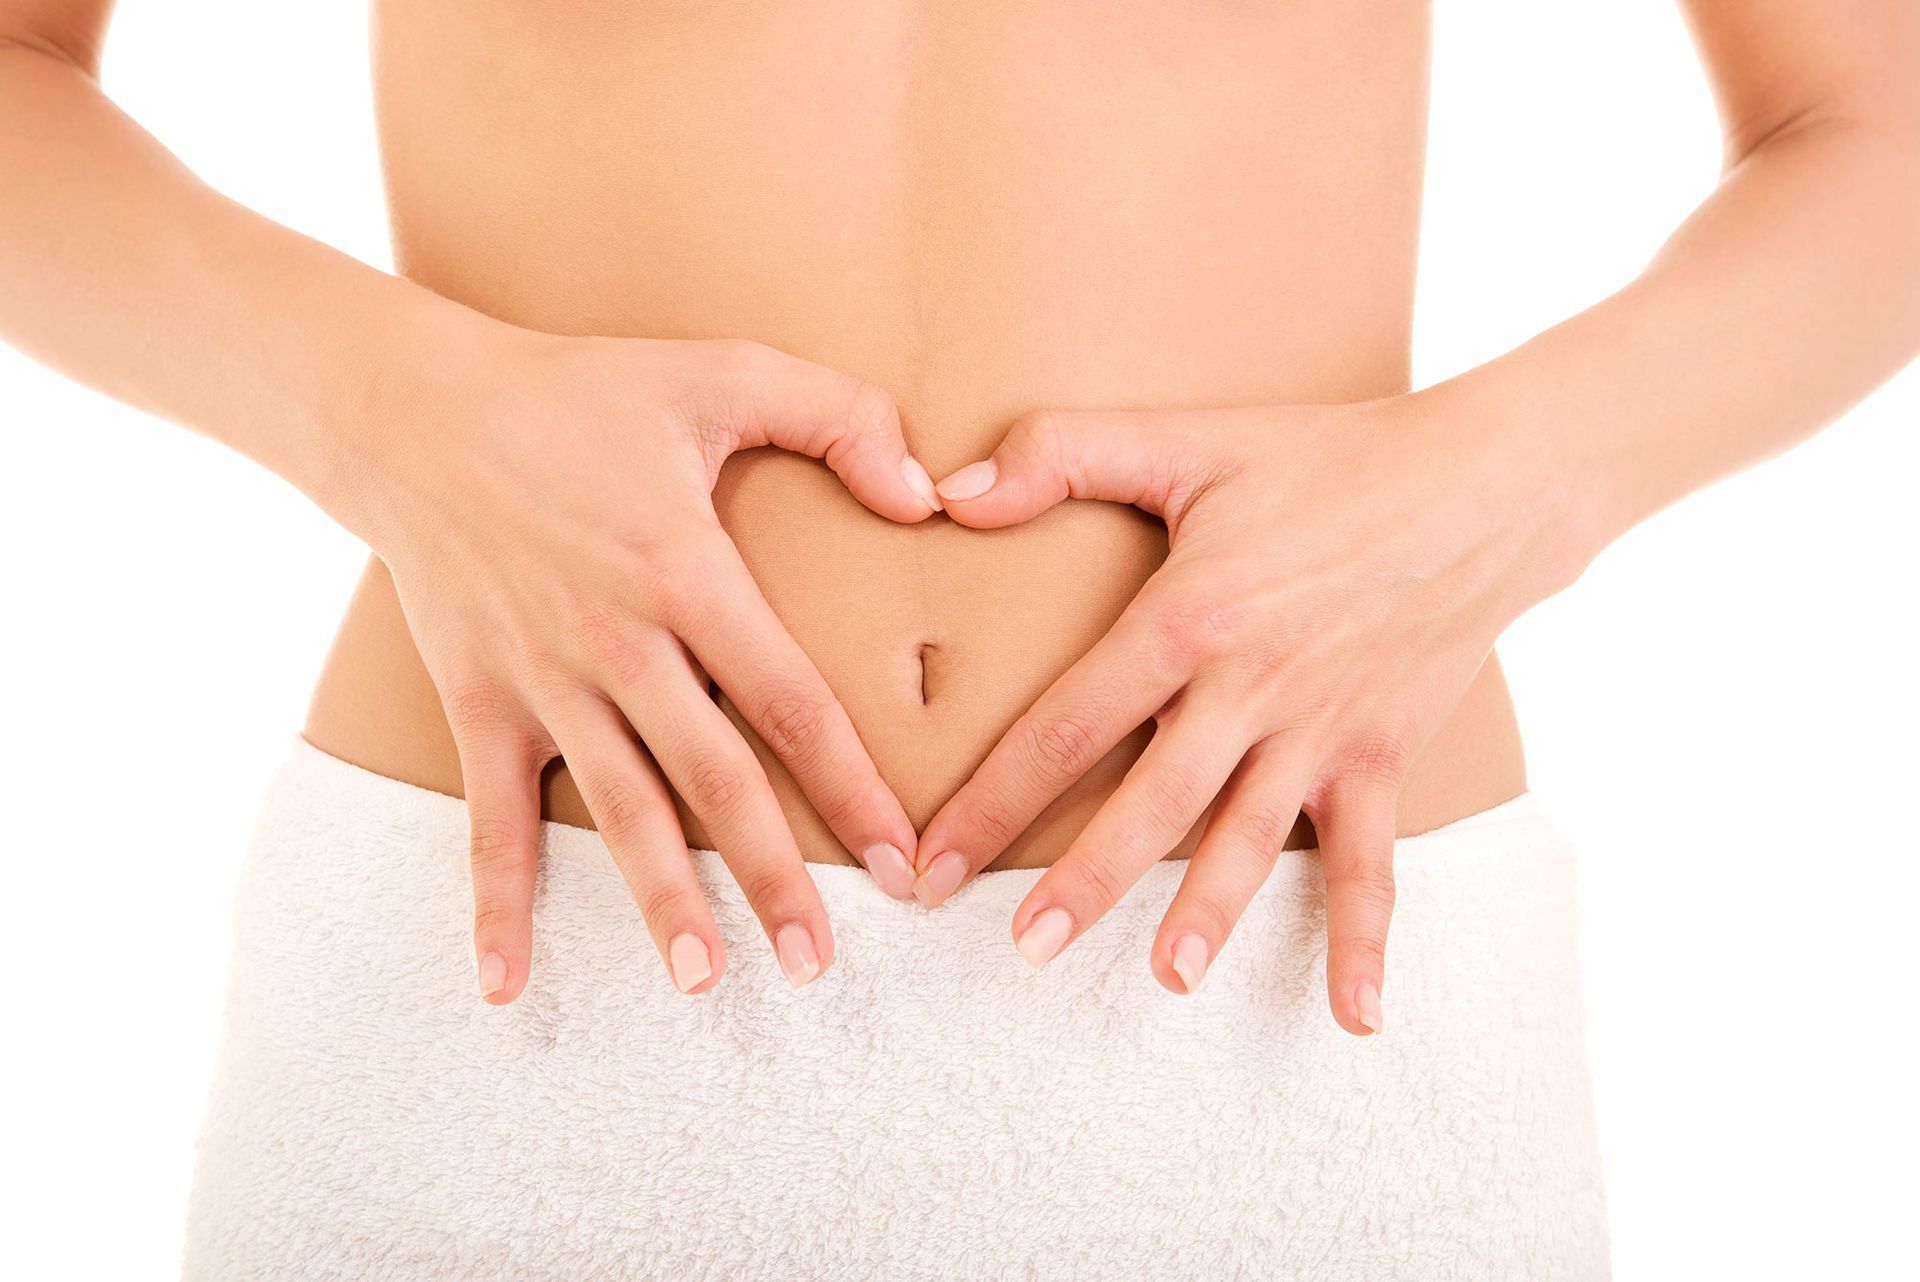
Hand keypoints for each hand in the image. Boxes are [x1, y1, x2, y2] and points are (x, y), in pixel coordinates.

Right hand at [338, 322, 943, 1002]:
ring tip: (703, 980)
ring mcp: (543, 683)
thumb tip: (925, 493)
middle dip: (772, 878)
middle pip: (714, 783)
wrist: (412, 412)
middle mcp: (619, 646)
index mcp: (688, 575)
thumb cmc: (578, 391)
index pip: (791, 703)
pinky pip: (489, 819)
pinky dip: (495, 902)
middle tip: (819, 961)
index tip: (900, 861)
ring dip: (659, 902)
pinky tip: (505, 982)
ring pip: (616, 811)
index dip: (853, 787)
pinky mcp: (478, 703)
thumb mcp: (721, 372)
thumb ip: (839, 417)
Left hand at [914, 392, 1589, 1032]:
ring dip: (1207, 916)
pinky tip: (1353, 1017)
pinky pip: (1371, 861)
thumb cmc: (1327, 457)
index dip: (993, 798)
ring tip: (1162, 980)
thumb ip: (1061, 454)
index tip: (934, 864)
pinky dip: (1364, 939)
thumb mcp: (1190, 441)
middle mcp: (1250, 689)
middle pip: (1151, 804)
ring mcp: (1321, 732)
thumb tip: (949, 491)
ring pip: (1251, 841)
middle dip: (1083, 882)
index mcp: (1188, 618)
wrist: (1485, 482)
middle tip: (1024, 950)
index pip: (1067, 724)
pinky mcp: (1383, 755)